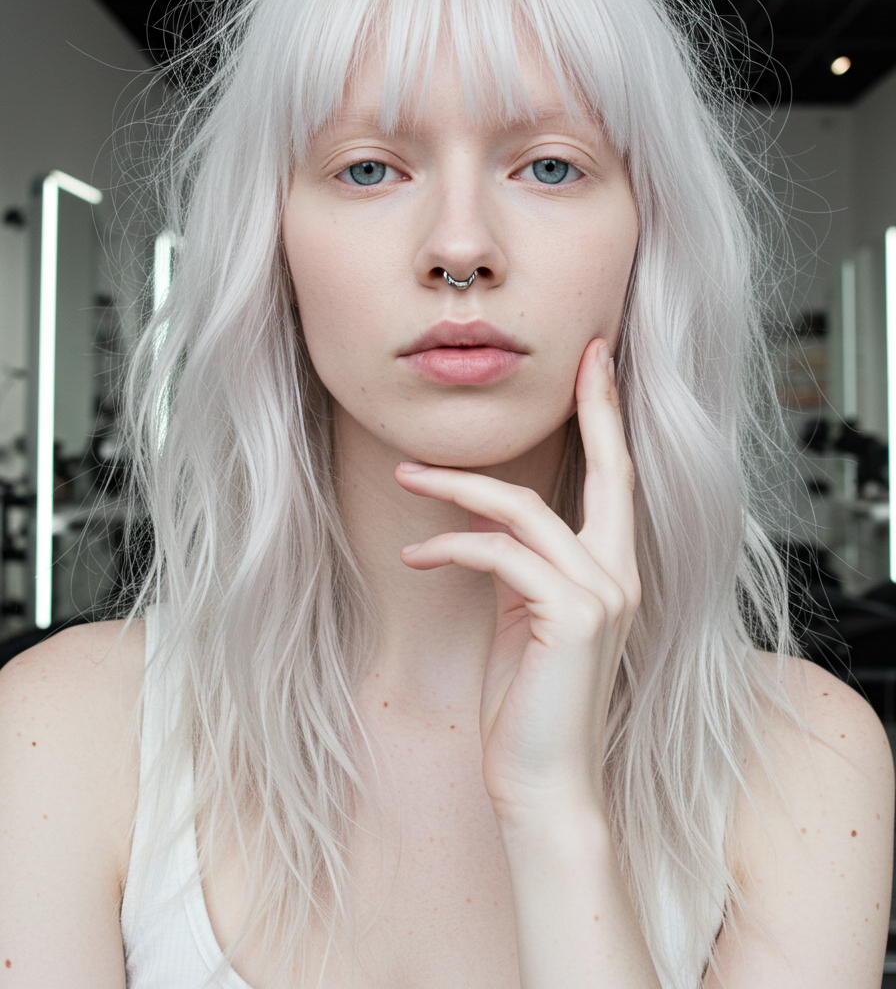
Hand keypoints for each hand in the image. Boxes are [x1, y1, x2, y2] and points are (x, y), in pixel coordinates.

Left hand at [393, 338, 639, 824]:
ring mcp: (603, 595)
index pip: (619, 480)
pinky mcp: (571, 616)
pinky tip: (416, 555)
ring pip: (528, 510)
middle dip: (595, 406)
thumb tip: (488, 526)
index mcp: (615, 572)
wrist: (543, 784)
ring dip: (459, 488)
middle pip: (612, 469)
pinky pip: (500, 554)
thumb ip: (524, 567)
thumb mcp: (526, 620)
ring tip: (406, 475)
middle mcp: (621, 576)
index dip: (609, 417)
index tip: (597, 363)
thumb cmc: (529, 705)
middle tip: (579, 352)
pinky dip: (451, 544)